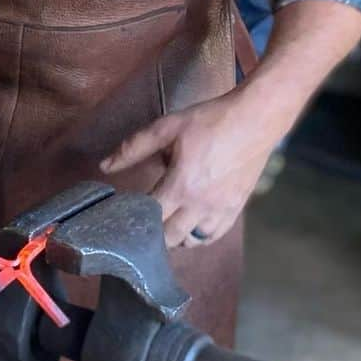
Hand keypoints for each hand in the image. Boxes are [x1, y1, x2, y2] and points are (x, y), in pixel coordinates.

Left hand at [100, 90, 280, 248]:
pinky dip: (198, 236)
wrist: (257, 118)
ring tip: (162, 222)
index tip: (123, 212)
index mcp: (182, 186)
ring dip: (175, 236)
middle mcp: (202, 205)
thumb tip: (104, 166)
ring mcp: (222, 210)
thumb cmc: (210, 120)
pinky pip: (213, 236)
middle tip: (139, 221)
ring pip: (192, 241)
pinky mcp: (236, 209)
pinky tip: (188, 224)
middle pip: (170, 238)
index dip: (133, 219)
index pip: (150, 218)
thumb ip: (133, 148)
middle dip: (151, 233)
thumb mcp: (167, 127)